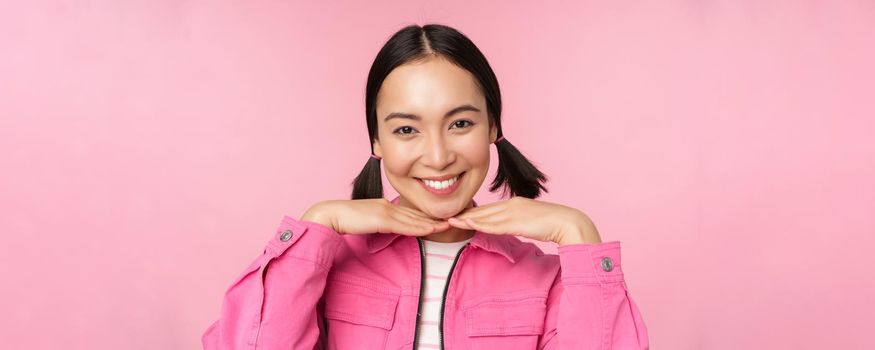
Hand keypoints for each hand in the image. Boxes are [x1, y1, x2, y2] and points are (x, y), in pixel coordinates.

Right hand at [301, 199, 449, 235]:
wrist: (331, 215)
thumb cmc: (344, 220)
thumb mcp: (366, 221)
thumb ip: (377, 224)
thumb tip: (385, 230)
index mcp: (384, 206)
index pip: (409, 212)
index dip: (425, 216)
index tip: (439, 219)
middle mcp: (388, 206)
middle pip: (416, 213)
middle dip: (434, 217)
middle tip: (453, 219)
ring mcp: (386, 211)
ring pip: (414, 219)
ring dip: (433, 222)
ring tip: (449, 224)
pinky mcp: (382, 219)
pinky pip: (406, 225)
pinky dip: (421, 227)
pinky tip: (433, 229)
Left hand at [446, 197, 601, 244]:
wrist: (568, 222)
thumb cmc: (554, 223)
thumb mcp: (531, 221)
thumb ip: (519, 222)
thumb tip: (511, 227)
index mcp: (515, 204)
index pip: (489, 209)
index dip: (473, 212)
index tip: (459, 214)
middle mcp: (511, 205)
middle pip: (483, 210)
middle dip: (464, 214)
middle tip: (447, 216)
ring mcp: (513, 212)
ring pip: (484, 216)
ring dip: (466, 219)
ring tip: (450, 220)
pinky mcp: (515, 222)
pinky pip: (493, 224)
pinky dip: (479, 224)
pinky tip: (467, 224)